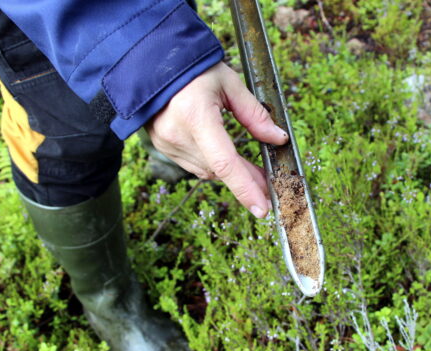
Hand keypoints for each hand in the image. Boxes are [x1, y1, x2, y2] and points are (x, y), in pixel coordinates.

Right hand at [145, 62, 287, 217]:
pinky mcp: (162, 146)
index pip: (225, 163)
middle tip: (271, 185)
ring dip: (231, 173)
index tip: (262, 208)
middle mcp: (178, 135)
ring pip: (207, 171)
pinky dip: (214, 164)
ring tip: (255, 172)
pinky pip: (194, 164)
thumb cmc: (194, 68)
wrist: (152, 63)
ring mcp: (166, 144)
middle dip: (246, 180)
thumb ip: (254, 114)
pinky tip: (229, 160)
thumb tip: (278, 139)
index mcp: (196, 116)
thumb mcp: (230, 83)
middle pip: (219, 170)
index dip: (245, 188)